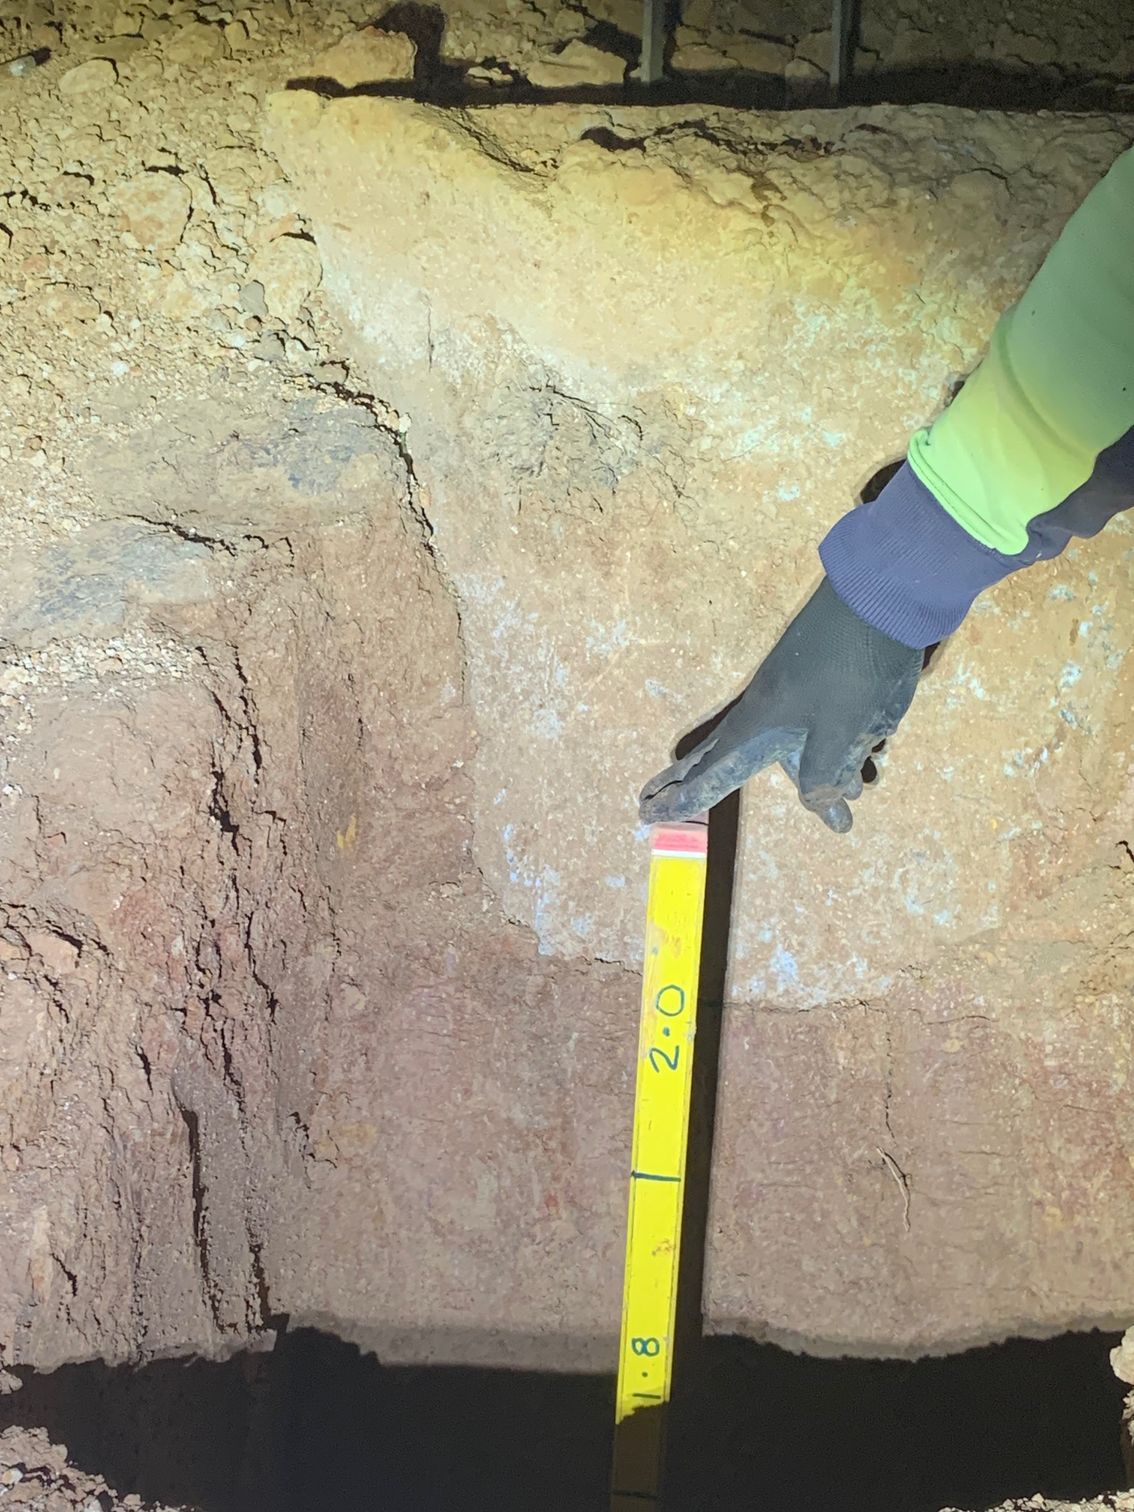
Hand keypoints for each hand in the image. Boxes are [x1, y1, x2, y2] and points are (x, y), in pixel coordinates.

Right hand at [639, 578, 922, 831]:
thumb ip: (823, 773)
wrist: (877, 597)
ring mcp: (790, 695)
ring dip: (808, 782)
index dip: (682, 794)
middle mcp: (766, 711)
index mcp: (760, 726)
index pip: (711, 771)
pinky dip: (829, 758)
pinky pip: (812, 734)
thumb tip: (818, 802)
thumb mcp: (839, 732)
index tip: (646, 810)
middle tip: (653, 802)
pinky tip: (865, 769)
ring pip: (784, 750)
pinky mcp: (816, 684)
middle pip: (726, 758)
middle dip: (701, 783)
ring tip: (841, 814)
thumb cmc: (852, 671)